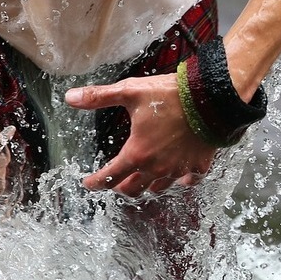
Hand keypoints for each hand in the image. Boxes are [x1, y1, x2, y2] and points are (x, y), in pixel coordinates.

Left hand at [65, 73, 215, 196]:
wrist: (210, 99)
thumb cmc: (169, 95)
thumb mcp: (129, 91)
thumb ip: (98, 97)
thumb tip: (70, 97)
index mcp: (137, 153)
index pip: (110, 175)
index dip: (96, 182)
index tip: (88, 184)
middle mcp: (157, 167)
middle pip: (133, 188)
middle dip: (120, 187)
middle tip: (113, 183)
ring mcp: (179, 169)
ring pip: (158, 187)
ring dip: (146, 185)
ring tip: (141, 179)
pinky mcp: (198, 165)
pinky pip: (187, 181)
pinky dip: (179, 181)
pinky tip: (177, 177)